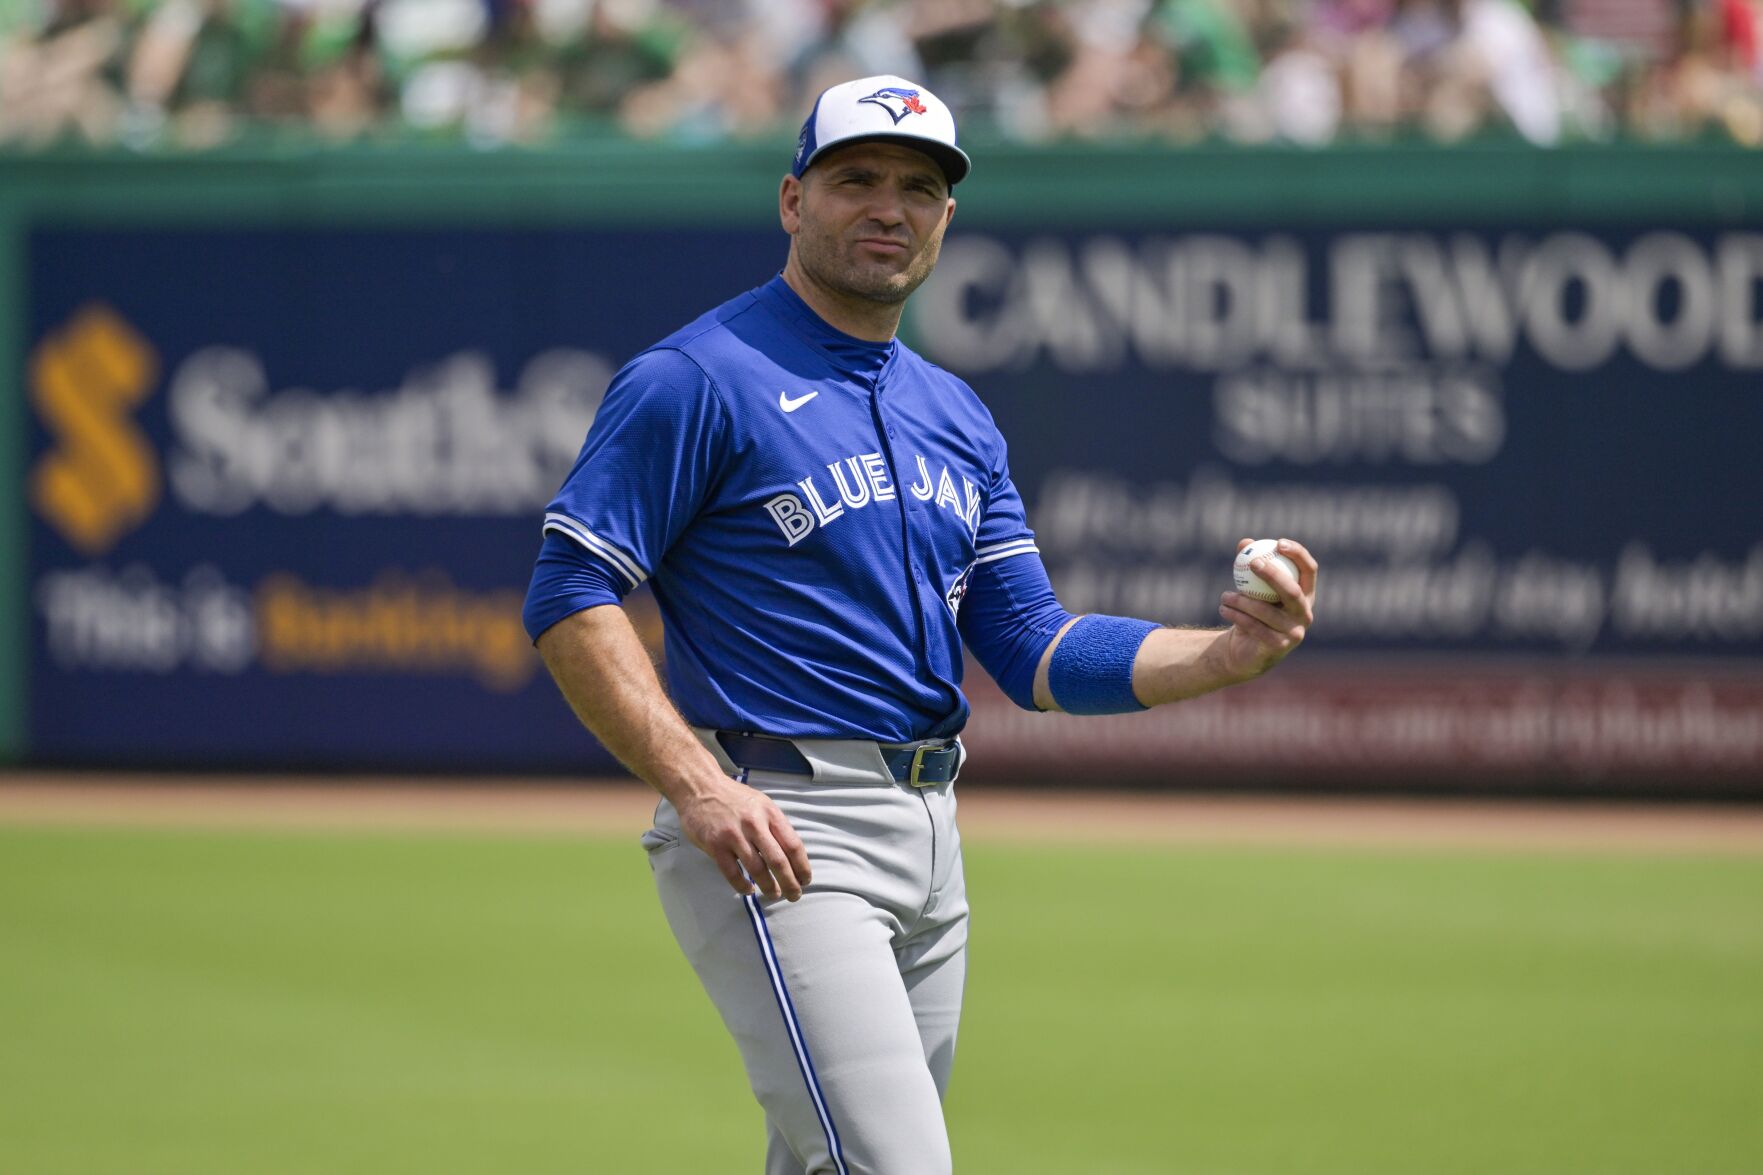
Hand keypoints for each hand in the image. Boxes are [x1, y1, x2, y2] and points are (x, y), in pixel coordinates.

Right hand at [674, 775, 812, 901]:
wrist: (700, 787)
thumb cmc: (734, 798)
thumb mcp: (762, 804)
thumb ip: (775, 826)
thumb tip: (791, 855)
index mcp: (770, 813)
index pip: (793, 845)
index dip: (802, 867)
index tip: (805, 880)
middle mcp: (754, 824)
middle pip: (778, 861)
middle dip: (789, 883)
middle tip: (794, 895)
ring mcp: (734, 835)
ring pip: (757, 869)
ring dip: (768, 887)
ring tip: (774, 895)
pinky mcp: (715, 845)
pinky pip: (732, 872)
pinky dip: (742, 885)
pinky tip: (749, 890)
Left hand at [1217, 537, 1317, 680]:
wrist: (1246, 649)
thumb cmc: (1252, 610)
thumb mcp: (1251, 587)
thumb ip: (1250, 564)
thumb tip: (1245, 543)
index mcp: (1305, 595)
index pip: (1309, 570)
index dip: (1298, 554)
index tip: (1278, 543)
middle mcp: (1305, 614)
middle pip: (1292, 591)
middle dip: (1273, 574)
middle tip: (1253, 563)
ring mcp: (1294, 632)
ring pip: (1266, 611)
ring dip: (1242, 600)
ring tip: (1224, 595)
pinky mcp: (1279, 647)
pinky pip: (1255, 627)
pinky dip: (1237, 616)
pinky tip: (1224, 609)